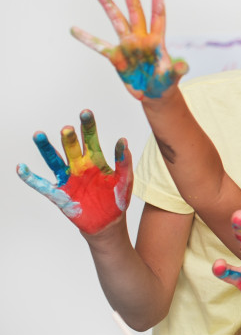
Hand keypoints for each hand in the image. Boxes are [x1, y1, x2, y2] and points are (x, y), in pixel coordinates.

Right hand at [16, 110, 131, 234]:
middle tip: (67, 129)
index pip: (90, 139)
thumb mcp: (124, 180)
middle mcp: (79, 166)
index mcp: (95, 160)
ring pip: (54, 160)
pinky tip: (21, 168)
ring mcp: (68, 179)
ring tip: (39, 135)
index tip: (85, 112)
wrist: (109, 222)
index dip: (88, 126)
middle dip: (68, 138)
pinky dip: (30, 178)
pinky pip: (42, 185)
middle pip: (71, 147)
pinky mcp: (60, 194)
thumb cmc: (117, 198)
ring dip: (46, 149)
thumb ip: (124, 162)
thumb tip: (123, 142)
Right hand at [71, 0, 188, 98]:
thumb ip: (177, 71)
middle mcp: (140, 38)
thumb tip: (184, 66)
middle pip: (134, 10)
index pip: (158, 16)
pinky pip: (99, 46)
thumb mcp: (171, 78)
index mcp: (156, 41)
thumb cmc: (165, 84)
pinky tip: (74, 29)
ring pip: (116, 20)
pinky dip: (87, 39)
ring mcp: (127, 46)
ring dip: (108, 5)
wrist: (154, 94)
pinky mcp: (116, 57)